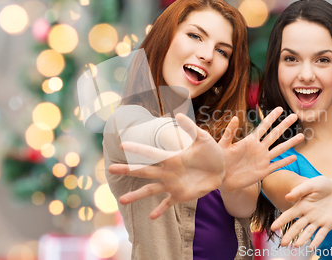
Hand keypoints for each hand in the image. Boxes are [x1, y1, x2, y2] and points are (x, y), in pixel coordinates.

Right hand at [108, 113, 224, 219]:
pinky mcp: (181, 195)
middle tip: (110, 169)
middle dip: (128, 170)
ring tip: (122, 200)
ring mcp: (173, 184)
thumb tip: (178, 115)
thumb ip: (191, 128)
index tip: (123, 145)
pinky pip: (168, 204)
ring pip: (150, 190)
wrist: (222, 168)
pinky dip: (160, 210)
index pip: (151, 153)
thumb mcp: (203, 138)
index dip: (138, 149)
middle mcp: (168, 171)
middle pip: (144, 171)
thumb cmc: (211, 151)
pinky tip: (151, 217)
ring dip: (136, 195)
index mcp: (172, 157)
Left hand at [218, 107, 303, 192]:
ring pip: (280, 149)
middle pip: (275, 134)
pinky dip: (285, 161)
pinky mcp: (263, 171)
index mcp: (250, 141)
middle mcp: (259, 149)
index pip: (263, 126)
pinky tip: (294, 157)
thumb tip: (235, 117)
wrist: (221, 178)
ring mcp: (262, 160)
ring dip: (290, 143)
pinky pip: (277, 165)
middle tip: (294, 115)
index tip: (280, 108)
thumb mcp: (223, 145)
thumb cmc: (220, 160)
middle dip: (284, 125)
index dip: (271, 117)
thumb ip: (229, 132)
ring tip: (301, 136)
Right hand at [271, 176, 331, 248]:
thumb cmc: (321, 184)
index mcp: (301, 206)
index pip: (289, 215)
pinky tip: (312, 248)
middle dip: (289, 235)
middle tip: (283, 244)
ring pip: (308, 232)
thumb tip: (287, 197)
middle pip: (297, 227)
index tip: (273, 228)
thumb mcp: (310, 185)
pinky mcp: (328, 224)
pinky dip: (317, 241)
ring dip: (302, 239)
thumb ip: (299, 191)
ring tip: (296, 246)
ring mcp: (318, 220)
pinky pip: (322, 234)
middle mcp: (308, 215)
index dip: (281, 222)